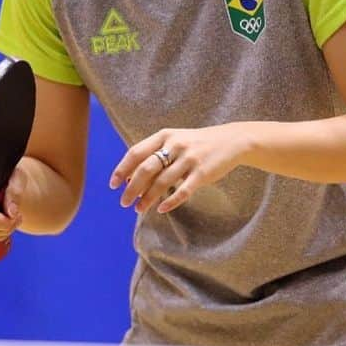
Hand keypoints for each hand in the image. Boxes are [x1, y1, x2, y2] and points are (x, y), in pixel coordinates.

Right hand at [0, 164, 25, 242]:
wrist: (4, 176)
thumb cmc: (9, 175)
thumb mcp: (16, 177)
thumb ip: (14, 192)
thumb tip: (11, 213)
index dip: (0, 219)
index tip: (17, 215)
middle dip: (5, 225)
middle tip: (19, 217)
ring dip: (4, 231)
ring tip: (16, 218)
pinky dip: (0, 234)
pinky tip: (9, 222)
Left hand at [109, 124, 252, 214]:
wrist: (231, 141)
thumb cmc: (197, 143)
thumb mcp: (175, 140)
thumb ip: (155, 153)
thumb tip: (130, 176)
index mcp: (164, 135)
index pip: (136, 153)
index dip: (122, 170)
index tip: (113, 185)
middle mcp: (175, 145)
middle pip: (146, 169)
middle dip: (132, 188)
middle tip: (123, 203)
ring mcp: (189, 159)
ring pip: (162, 182)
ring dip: (148, 198)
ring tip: (138, 209)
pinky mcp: (203, 172)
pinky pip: (183, 191)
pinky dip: (170, 201)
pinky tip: (162, 209)